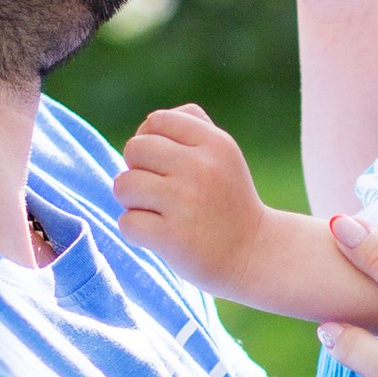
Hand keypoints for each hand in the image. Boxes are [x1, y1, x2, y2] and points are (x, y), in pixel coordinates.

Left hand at [116, 105, 267, 290]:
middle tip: (158, 192)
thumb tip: (146, 125)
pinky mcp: (173, 237)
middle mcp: (201, 167)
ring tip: (156, 213)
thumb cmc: (227, 202)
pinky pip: (126, 222)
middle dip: (137, 170)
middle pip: (134, 149)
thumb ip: (192, 128)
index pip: (157, 120)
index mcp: (215, 143)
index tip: (162, 164)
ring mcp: (186, 202)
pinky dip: (135, 232)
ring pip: (123, 185)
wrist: (253, 255)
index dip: (149, 140)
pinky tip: (158, 236)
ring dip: (132, 202)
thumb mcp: (224, 155)